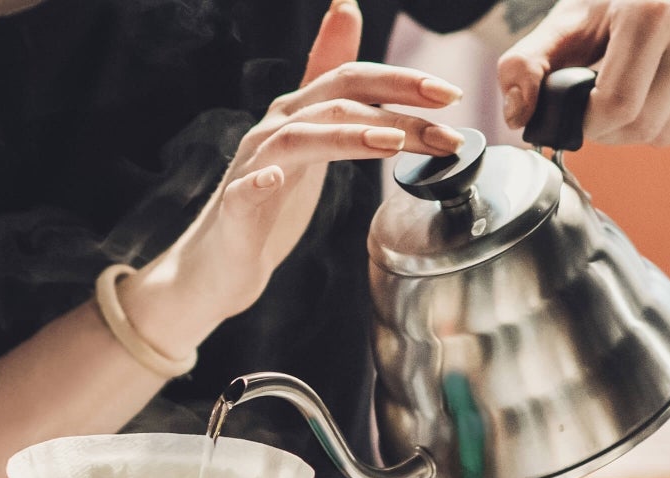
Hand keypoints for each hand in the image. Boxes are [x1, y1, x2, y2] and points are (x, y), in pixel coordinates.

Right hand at [136, 0, 463, 331]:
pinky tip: (276, 179)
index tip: (448, 93)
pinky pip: (244, 191)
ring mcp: (251, 168)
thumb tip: (346, 6)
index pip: (350, 79)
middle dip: (395, 108)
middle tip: (446, 125)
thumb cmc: (270, 199)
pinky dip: (260, 181)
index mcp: (296, 113)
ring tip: (393, 145)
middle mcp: (273, 131)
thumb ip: (329, 78)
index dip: (400, 80)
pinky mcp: (234, 212)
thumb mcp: (310, 133)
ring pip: (300, 140)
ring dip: (349, 138)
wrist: (221, 261)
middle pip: (335, 103)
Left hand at [497, 0, 669, 146]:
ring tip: (630, 99)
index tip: (580, 109)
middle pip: (644, 124)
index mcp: (649, 10)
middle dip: (611, 132)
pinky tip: (661, 98)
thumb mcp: (558, 31)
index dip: (588, 123)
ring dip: (639, 132)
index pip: (616, 105)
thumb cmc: (604, 16)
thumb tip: (519, 115)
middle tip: (600, 111)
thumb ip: (522, 69)